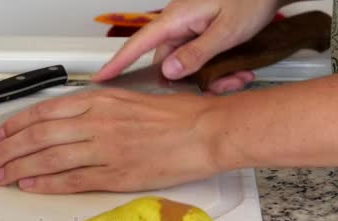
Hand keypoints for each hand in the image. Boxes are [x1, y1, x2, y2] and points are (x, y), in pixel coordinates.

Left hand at [0, 89, 222, 193]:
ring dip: (19, 167)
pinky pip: (72, 180)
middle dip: (7, 148)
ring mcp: (105, 149)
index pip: (44, 111)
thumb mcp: (127, 99)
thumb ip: (94, 108)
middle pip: (39, 135)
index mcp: (99, 100)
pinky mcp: (116, 175)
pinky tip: (29, 185)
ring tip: (0, 175)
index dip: (16, 124)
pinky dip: (46, 183)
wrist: (205, 132)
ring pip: (49, 158)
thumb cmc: (173, 116)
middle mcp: (97, 122)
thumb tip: (64, 122)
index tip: (1, 134)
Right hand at [93, 0, 285, 93]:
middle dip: (193, 82)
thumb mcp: (227, 29)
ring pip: (186, 66)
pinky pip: (198, 59)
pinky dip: (216, 69)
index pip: (137, 44)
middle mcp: (178, 25)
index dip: (117, 64)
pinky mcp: (200, 34)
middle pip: (168, 64)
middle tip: (224, 84)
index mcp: (176, 19)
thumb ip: (197, 53)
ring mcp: (189, 30)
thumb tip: (169, 71)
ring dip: (211, 77)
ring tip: (238, 74)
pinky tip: (237, 68)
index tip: (100, 78)